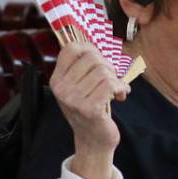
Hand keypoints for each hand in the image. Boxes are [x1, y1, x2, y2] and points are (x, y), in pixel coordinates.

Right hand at [49, 42, 129, 178]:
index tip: (100, 60)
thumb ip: (85, 66)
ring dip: (116, 79)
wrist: (94, 140)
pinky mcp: (89, 109)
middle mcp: (61, 88)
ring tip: (116, 90)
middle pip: (93, 57)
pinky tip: (120, 96)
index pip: (72, 48)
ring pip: (104, 71)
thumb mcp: (81, 85)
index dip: (91, 49)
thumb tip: (94, 38)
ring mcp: (73, 99)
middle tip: (112, 80)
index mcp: (57, 79)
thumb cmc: (92, 107)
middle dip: (109, 66)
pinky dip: (121, 88)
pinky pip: (110, 84)